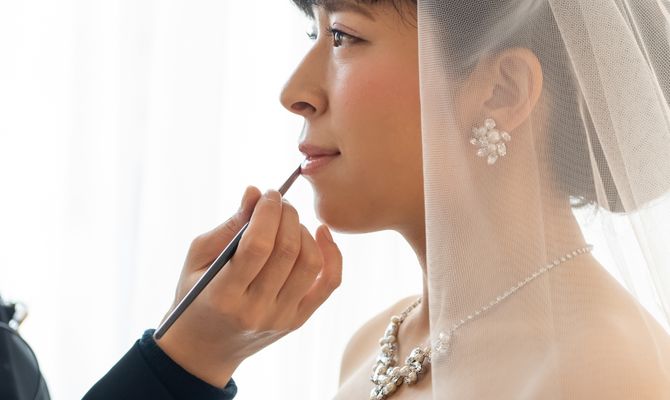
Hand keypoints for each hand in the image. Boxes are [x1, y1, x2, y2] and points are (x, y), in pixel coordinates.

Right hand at [155, 186, 342, 386]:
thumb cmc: (196, 295)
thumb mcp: (197, 259)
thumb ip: (228, 226)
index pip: (257, 246)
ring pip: (310, 263)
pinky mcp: (298, 320)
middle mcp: (255, 311)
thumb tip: (255, 193)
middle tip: (280, 202)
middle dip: (287, 215)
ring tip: (289, 221)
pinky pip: (329, 283)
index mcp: (223, 296)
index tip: (268, 194)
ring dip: (305, 231)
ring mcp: (281, 318)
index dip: (267, 213)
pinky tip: (321, 233)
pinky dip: (332, 254)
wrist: (205, 348)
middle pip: (287, 251)